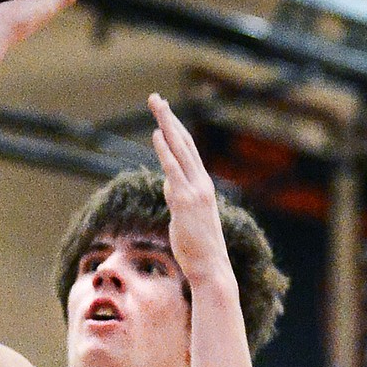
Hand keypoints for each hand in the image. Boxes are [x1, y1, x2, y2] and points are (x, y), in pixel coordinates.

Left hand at [148, 93, 230, 288]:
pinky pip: (174, 170)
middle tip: (156, 98)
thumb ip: (177, 198)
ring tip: (155, 104)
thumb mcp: (184, 218)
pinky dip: (166, 150)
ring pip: (180, 149)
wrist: (210, 268)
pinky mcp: (186, 201)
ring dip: (167, 125)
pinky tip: (157, 134)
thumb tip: (168, 185)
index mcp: (202, 186)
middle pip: (184, 142)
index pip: (187, 151)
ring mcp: (195, 191)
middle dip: (168, 118)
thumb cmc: (197, 249)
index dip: (175, 130)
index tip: (164, 114)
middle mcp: (201, 183)